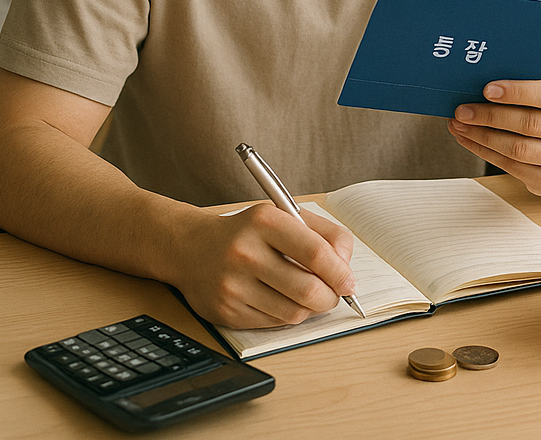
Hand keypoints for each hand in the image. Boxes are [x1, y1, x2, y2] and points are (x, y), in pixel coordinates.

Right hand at [170, 204, 356, 328]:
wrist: (190, 248)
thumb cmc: (248, 232)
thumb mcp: (286, 217)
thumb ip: (325, 234)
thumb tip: (346, 267)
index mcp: (265, 223)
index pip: (315, 253)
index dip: (340, 272)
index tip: (350, 282)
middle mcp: (245, 253)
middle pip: (307, 289)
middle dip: (331, 296)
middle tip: (335, 294)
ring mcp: (233, 285)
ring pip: (294, 311)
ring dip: (312, 308)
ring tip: (311, 296)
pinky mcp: (225, 312)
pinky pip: (274, 323)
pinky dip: (289, 315)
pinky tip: (284, 300)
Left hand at [449, 79, 540, 195]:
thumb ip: (528, 88)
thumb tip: (481, 87)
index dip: (517, 92)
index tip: (486, 89)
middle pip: (530, 124)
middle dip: (490, 116)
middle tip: (462, 110)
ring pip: (519, 149)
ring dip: (482, 137)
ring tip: (460, 126)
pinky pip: (513, 168)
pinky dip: (486, 153)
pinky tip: (471, 141)